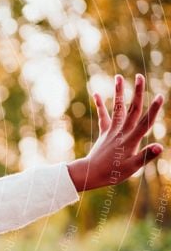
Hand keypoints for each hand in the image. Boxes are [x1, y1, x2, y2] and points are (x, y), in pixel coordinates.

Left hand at [67, 74, 164, 191]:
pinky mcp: (104, 132)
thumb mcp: (133, 167)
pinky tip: (97, 93)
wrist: (90, 174)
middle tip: (140, 76)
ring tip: (118, 77)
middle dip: (137, 92)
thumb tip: (160, 146)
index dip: (153, 110)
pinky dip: (100, 105)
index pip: (145, 122)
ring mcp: (112, 130)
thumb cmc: (113, 173)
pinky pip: (103, 116)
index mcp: (131, 140)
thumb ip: (146, 156)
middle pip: (132, 109)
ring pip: (117, 108)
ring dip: (119, 92)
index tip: (160, 96)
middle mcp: (122, 131)